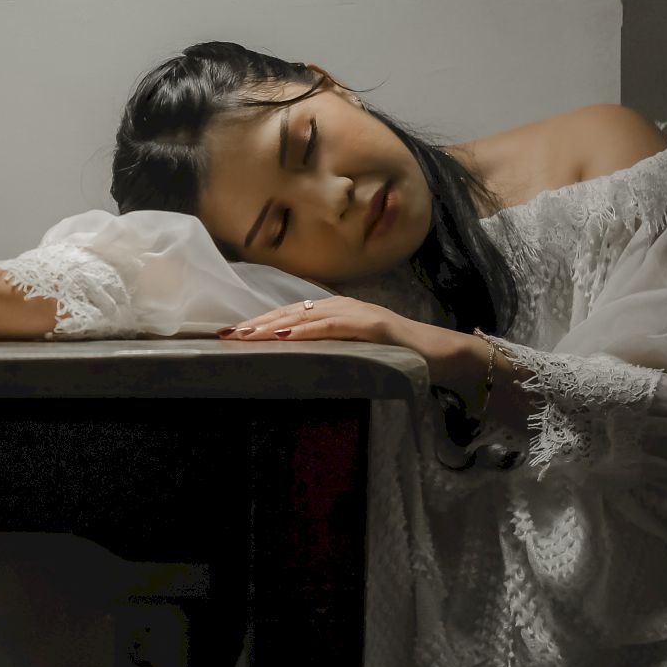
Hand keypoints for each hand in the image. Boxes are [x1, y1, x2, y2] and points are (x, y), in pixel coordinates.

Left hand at [218, 296, 432, 358]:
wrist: (439, 353)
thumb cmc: (397, 355)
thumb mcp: (354, 351)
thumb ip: (328, 350)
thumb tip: (294, 360)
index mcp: (334, 313)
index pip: (289, 316)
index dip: (260, 323)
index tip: (232, 334)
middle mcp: (341, 307)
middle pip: (290, 313)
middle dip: (256, 324)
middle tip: (227, 335)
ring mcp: (357, 313)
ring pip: (305, 317)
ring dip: (273, 326)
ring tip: (246, 336)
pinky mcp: (372, 325)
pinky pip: (333, 327)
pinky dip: (308, 331)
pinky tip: (287, 335)